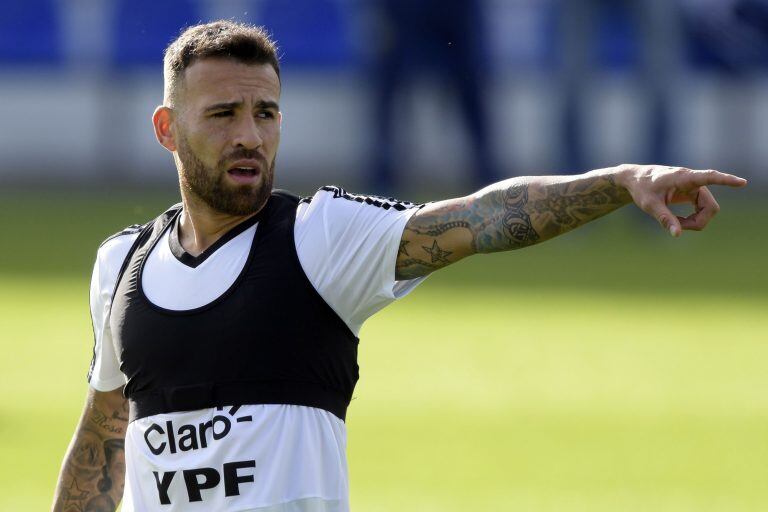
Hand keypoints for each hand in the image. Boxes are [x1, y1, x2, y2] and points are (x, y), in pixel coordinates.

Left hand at [615, 164, 747, 236]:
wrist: (635, 180)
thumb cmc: (641, 189)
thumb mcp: (650, 205)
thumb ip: (664, 219)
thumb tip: (677, 235)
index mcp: (684, 177)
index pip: (709, 177)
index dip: (726, 181)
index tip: (742, 183)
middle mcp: (693, 181)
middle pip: (710, 207)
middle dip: (698, 222)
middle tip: (677, 227)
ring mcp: (694, 188)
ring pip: (708, 210)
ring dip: (695, 222)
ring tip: (675, 223)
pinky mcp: (692, 194)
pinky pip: (702, 210)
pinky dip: (693, 219)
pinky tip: (678, 221)